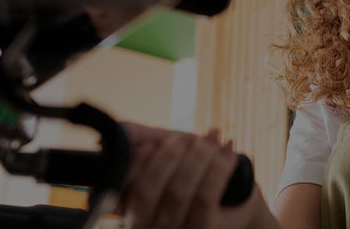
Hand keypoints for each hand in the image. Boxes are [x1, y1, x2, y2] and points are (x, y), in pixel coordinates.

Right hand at [118, 122, 276, 228]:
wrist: (234, 193)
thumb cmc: (187, 167)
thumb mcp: (162, 147)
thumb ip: (138, 135)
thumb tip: (120, 129)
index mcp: (125, 203)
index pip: (116, 190)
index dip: (132, 166)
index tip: (150, 145)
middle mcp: (142, 223)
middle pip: (145, 193)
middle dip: (165, 160)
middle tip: (183, 139)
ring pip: (177, 194)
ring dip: (195, 159)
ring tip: (211, 137)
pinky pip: (205, 199)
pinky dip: (217, 169)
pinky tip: (228, 150)